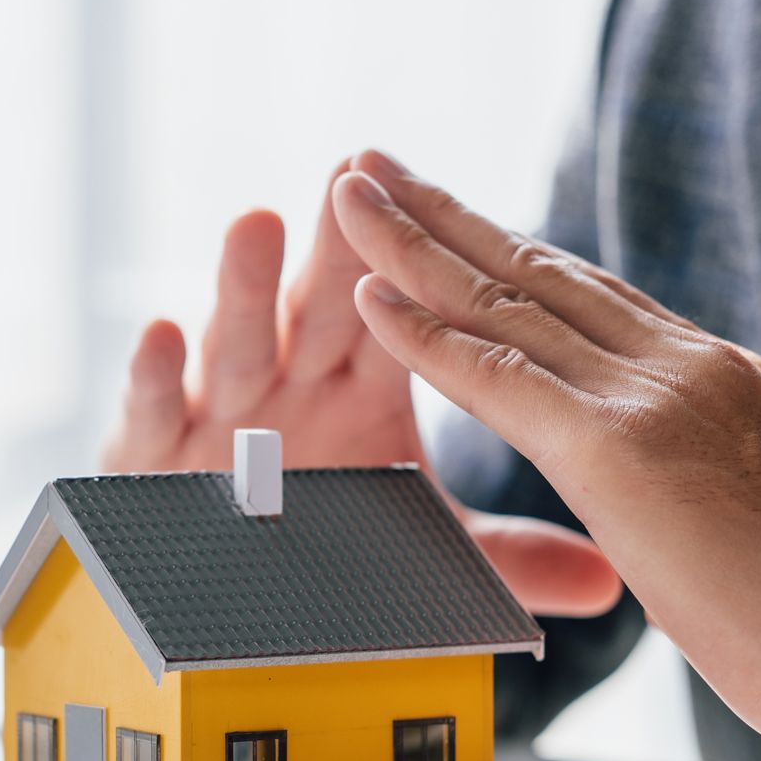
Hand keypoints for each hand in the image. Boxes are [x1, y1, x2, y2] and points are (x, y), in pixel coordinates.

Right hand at [102, 161, 621, 617]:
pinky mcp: (151, 452)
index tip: (446, 202)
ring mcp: (218, 409)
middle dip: (335, 239)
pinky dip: (152, 375)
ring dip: (244, 285)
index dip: (421, 263)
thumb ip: (503, 555)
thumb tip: (610, 578)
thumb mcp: (414, 543)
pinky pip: (149, 409)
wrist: (215, 587)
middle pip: (321, 301)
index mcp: (362, 380)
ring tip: (257, 224)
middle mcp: (289, 377)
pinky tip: (160, 333)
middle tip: (354, 174)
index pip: (404, 312)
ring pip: (235, 339)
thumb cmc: (315, 534)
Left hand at [333, 150, 760, 760]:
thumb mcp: (758, 515)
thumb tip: (682, 496)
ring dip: (413, 247)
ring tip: (349, 191)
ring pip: (508, 304)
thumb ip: (706, 478)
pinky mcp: (618, 451)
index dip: (512, 254)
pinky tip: (370, 296)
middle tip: (374, 165)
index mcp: (716, 378)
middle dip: (447, 217)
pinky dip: (427, 336)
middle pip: (539, 272)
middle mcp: (682, 366)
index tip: (456, 219)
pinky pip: (499, 379)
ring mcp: (651, 399)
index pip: (591, 300)